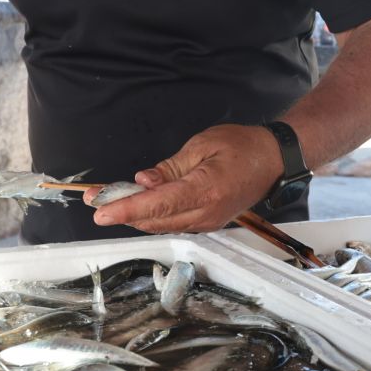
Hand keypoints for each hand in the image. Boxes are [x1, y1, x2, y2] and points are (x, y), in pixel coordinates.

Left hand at [93, 124, 283, 233]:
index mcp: (205, 191)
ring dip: (135, 215)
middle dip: (122, 211)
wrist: (274, 160)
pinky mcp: (208, 223)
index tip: (100, 212)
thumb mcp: (202, 145)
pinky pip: (173, 223)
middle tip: (95, 199)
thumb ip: (171, 168)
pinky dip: (152, 215)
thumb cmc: (242, 146)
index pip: (158, 205)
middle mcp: (206, 214)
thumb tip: (143, 183)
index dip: (126, 209)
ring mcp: (208, 222)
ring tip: (109, 199)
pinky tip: (137, 203)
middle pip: (155, 220)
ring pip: (162, 225)